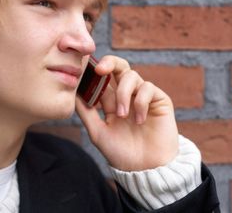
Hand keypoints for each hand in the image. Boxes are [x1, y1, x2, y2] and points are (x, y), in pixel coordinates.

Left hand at [75, 55, 178, 171]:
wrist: (145, 169)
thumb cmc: (121, 154)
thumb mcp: (98, 133)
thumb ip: (86, 112)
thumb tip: (72, 92)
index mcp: (111, 101)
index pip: (102, 78)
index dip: (94, 71)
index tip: (85, 69)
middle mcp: (127, 95)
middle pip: (119, 66)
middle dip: (109, 62)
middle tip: (100, 69)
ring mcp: (143, 96)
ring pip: (131, 75)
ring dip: (123, 93)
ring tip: (121, 115)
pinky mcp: (159, 100)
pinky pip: (147, 88)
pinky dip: (140, 102)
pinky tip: (139, 120)